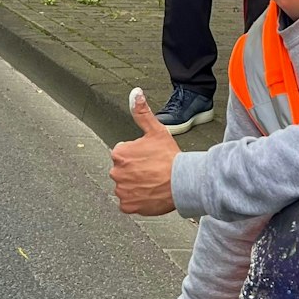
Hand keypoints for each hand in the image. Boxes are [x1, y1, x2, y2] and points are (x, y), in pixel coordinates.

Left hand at [109, 88, 178, 216]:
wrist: (183, 182)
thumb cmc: (170, 157)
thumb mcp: (156, 130)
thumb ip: (141, 112)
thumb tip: (135, 92)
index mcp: (119, 153)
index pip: (122, 155)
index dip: (137, 156)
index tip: (149, 158)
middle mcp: (116, 172)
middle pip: (123, 171)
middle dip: (134, 171)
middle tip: (152, 171)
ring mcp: (121, 190)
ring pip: (125, 187)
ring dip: (135, 186)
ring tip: (152, 182)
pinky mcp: (128, 206)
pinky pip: (128, 203)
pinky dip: (136, 200)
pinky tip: (149, 193)